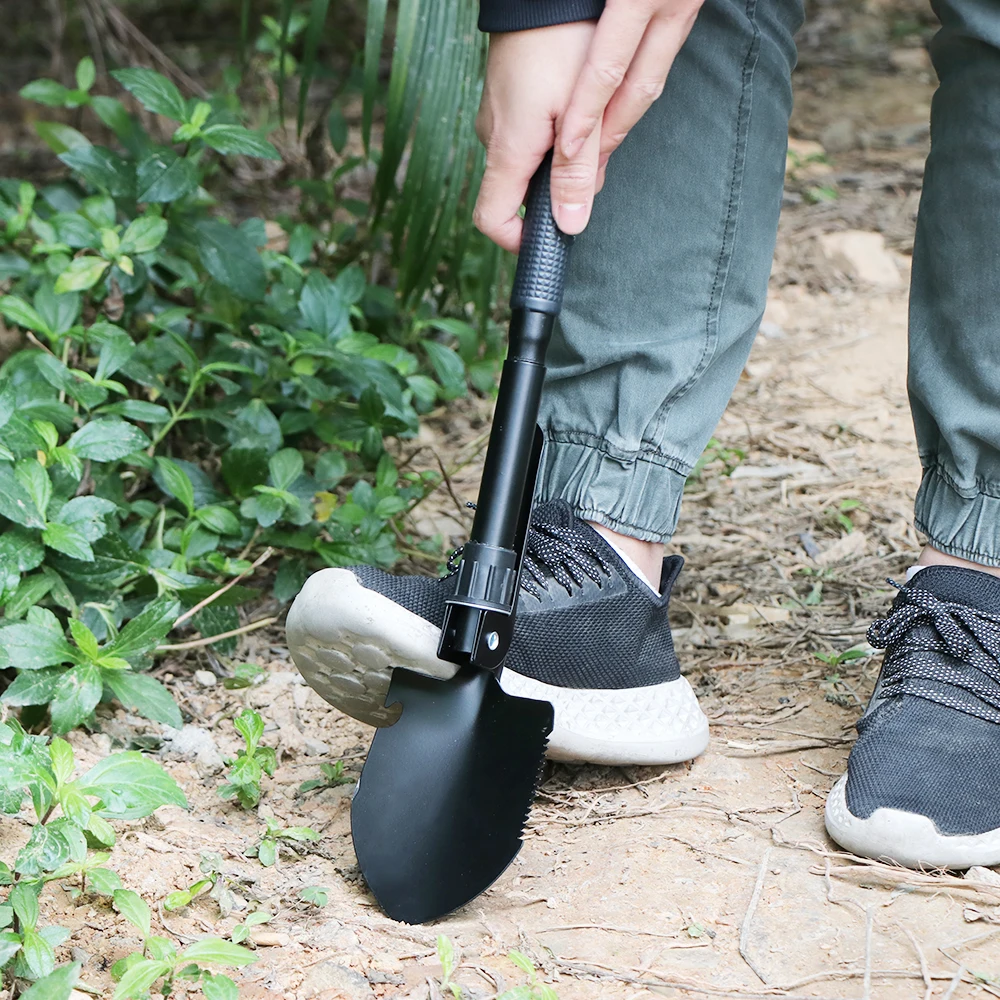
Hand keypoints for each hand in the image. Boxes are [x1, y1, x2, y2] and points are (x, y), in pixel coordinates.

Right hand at [474, 0, 703, 251]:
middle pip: (520, 189)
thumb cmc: (567, 37)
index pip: (492, 218)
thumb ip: (577, 172)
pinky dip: (555, 129)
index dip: (517, 239)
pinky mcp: (506, 94)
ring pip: (529, 158)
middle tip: (595, 153)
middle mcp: (493, 134)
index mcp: (508, 147)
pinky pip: (529, 130)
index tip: (549, 237)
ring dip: (562, 155)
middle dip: (560, 187)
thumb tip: (570, 225)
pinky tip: (574, 98)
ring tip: (589, 116)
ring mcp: (496, 113)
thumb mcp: (584, 112)